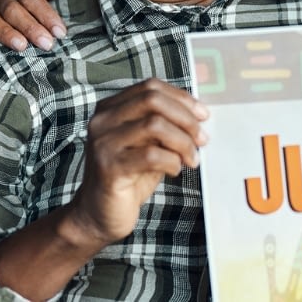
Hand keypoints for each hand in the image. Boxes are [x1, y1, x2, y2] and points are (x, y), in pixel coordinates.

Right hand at [64, 79, 207, 246]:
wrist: (98, 215)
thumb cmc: (129, 177)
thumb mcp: (148, 143)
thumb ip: (164, 125)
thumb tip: (199, 114)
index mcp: (110, 108)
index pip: (150, 87)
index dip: (181, 98)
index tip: (203, 115)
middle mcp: (102, 121)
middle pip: (152, 100)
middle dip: (185, 118)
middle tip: (202, 138)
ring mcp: (103, 143)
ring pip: (154, 125)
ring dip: (183, 142)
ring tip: (191, 158)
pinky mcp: (109, 167)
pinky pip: (151, 155)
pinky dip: (172, 161)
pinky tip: (175, 170)